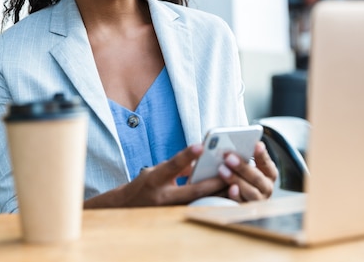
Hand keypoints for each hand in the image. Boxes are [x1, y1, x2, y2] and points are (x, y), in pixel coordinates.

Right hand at [84, 144, 225, 207]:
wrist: (128, 208)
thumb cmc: (145, 185)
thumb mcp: (155, 171)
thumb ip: (177, 166)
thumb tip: (200, 158)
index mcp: (155, 180)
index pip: (172, 165)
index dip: (186, 156)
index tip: (201, 145)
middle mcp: (163, 197)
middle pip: (192, 190)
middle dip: (213, 181)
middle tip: (231, 171)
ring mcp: (171, 211)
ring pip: (199, 203)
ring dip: (217, 194)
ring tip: (234, 184)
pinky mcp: (178, 217)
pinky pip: (199, 210)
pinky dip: (212, 203)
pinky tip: (225, 197)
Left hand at [217, 141, 277, 201]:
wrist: (244, 201)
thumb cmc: (244, 178)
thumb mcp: (248, 167)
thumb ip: (245, 158)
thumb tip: (231, 147)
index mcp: (269, 174)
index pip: (266, 163)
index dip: (261, 154)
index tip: (256, 145)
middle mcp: (267, 188)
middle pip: (257, 178)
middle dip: (242, 167)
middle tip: (228, 157)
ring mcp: (258, 201)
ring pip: (250, 191)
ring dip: (236, 180)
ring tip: (222, 170)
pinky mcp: (247, 210)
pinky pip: (242, 204)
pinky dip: (236, 196)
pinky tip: (230, 188)